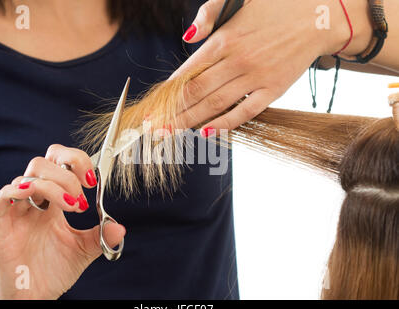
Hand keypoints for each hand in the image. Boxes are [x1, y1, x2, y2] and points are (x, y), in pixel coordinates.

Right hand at [0, 144, 125, 299]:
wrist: (33, 295)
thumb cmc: (53, 270)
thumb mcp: (83, 250)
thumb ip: (101, 237)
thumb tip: (120, 228)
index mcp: (53, 201)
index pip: (59, 163)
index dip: (76, 161)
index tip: (92, 180)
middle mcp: (35, 200)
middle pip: (44, 162)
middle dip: (67, 172)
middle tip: (82, 196)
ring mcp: (17, 210)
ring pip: (29, 175)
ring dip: (55, 185)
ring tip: (72, 206)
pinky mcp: (1, 224)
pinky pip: (1, 198)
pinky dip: (17, 190)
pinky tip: (36, 199)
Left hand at [172, 0, 371, 133]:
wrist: (317, 17)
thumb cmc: (273, 7)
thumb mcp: (236, 0)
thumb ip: (208, 16)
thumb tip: (186, 37)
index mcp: (224, 40)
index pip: (188, 72)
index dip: (167, 92)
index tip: (152, 107)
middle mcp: (237, 60)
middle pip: (196, 93)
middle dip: (171, 113)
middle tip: (153, 129)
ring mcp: (256, 77)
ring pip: (215, 104)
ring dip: (190, 121)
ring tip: (170, 133)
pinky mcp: (274, 90)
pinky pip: (245, 111)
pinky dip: (225, 123)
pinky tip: (206, 133)